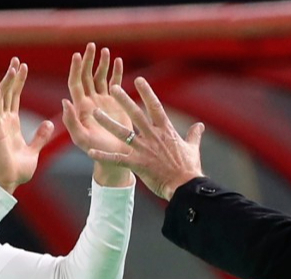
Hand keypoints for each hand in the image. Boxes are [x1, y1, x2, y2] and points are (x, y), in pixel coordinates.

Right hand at [0, 58, 54, 193]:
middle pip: (7, 93)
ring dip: (6, 83)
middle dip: (12, 76)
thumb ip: (40, 136)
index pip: (15, 97)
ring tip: (11, 68)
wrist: (8, 182)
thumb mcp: (34, 150)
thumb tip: (49, 124)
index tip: (23, 67)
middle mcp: (4, 121)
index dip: (18, 82)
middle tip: (17, 60)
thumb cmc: (18, 169)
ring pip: (1, 99)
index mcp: (12, 124)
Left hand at [62, 43, 133, 187]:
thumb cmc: (96, 151)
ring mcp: (103, 101)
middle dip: (88, 60)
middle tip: (91, 46)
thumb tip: (64, 101)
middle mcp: (90, 102)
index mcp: (80, 108)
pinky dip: (116, 71)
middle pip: (87, 76)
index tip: (77, 55)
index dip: (76, 69)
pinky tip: (117, 61)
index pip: (75, 83)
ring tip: (105, 51)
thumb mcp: (81, 139)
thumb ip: (71, 122)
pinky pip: (115, 83)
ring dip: (102, 64)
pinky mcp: (116, 103)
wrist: (114, 158)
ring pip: (100, 77)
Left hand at [88, 77, 204, 199]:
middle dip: (124, 100)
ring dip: (107, 122)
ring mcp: (144, 150)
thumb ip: (194, 135)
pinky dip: (104, 156)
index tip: (138, 80)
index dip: (146, 92)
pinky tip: (91, 152)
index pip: (155, 106)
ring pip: (122, 133)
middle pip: (136, 114)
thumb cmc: (189, 169)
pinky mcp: (138, 164)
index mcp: (166, 131)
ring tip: (95, 113)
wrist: (185, 186)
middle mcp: (153, 137)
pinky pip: (117, 159)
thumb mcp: (193, 149)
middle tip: (113, 87)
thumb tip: (200, 126)